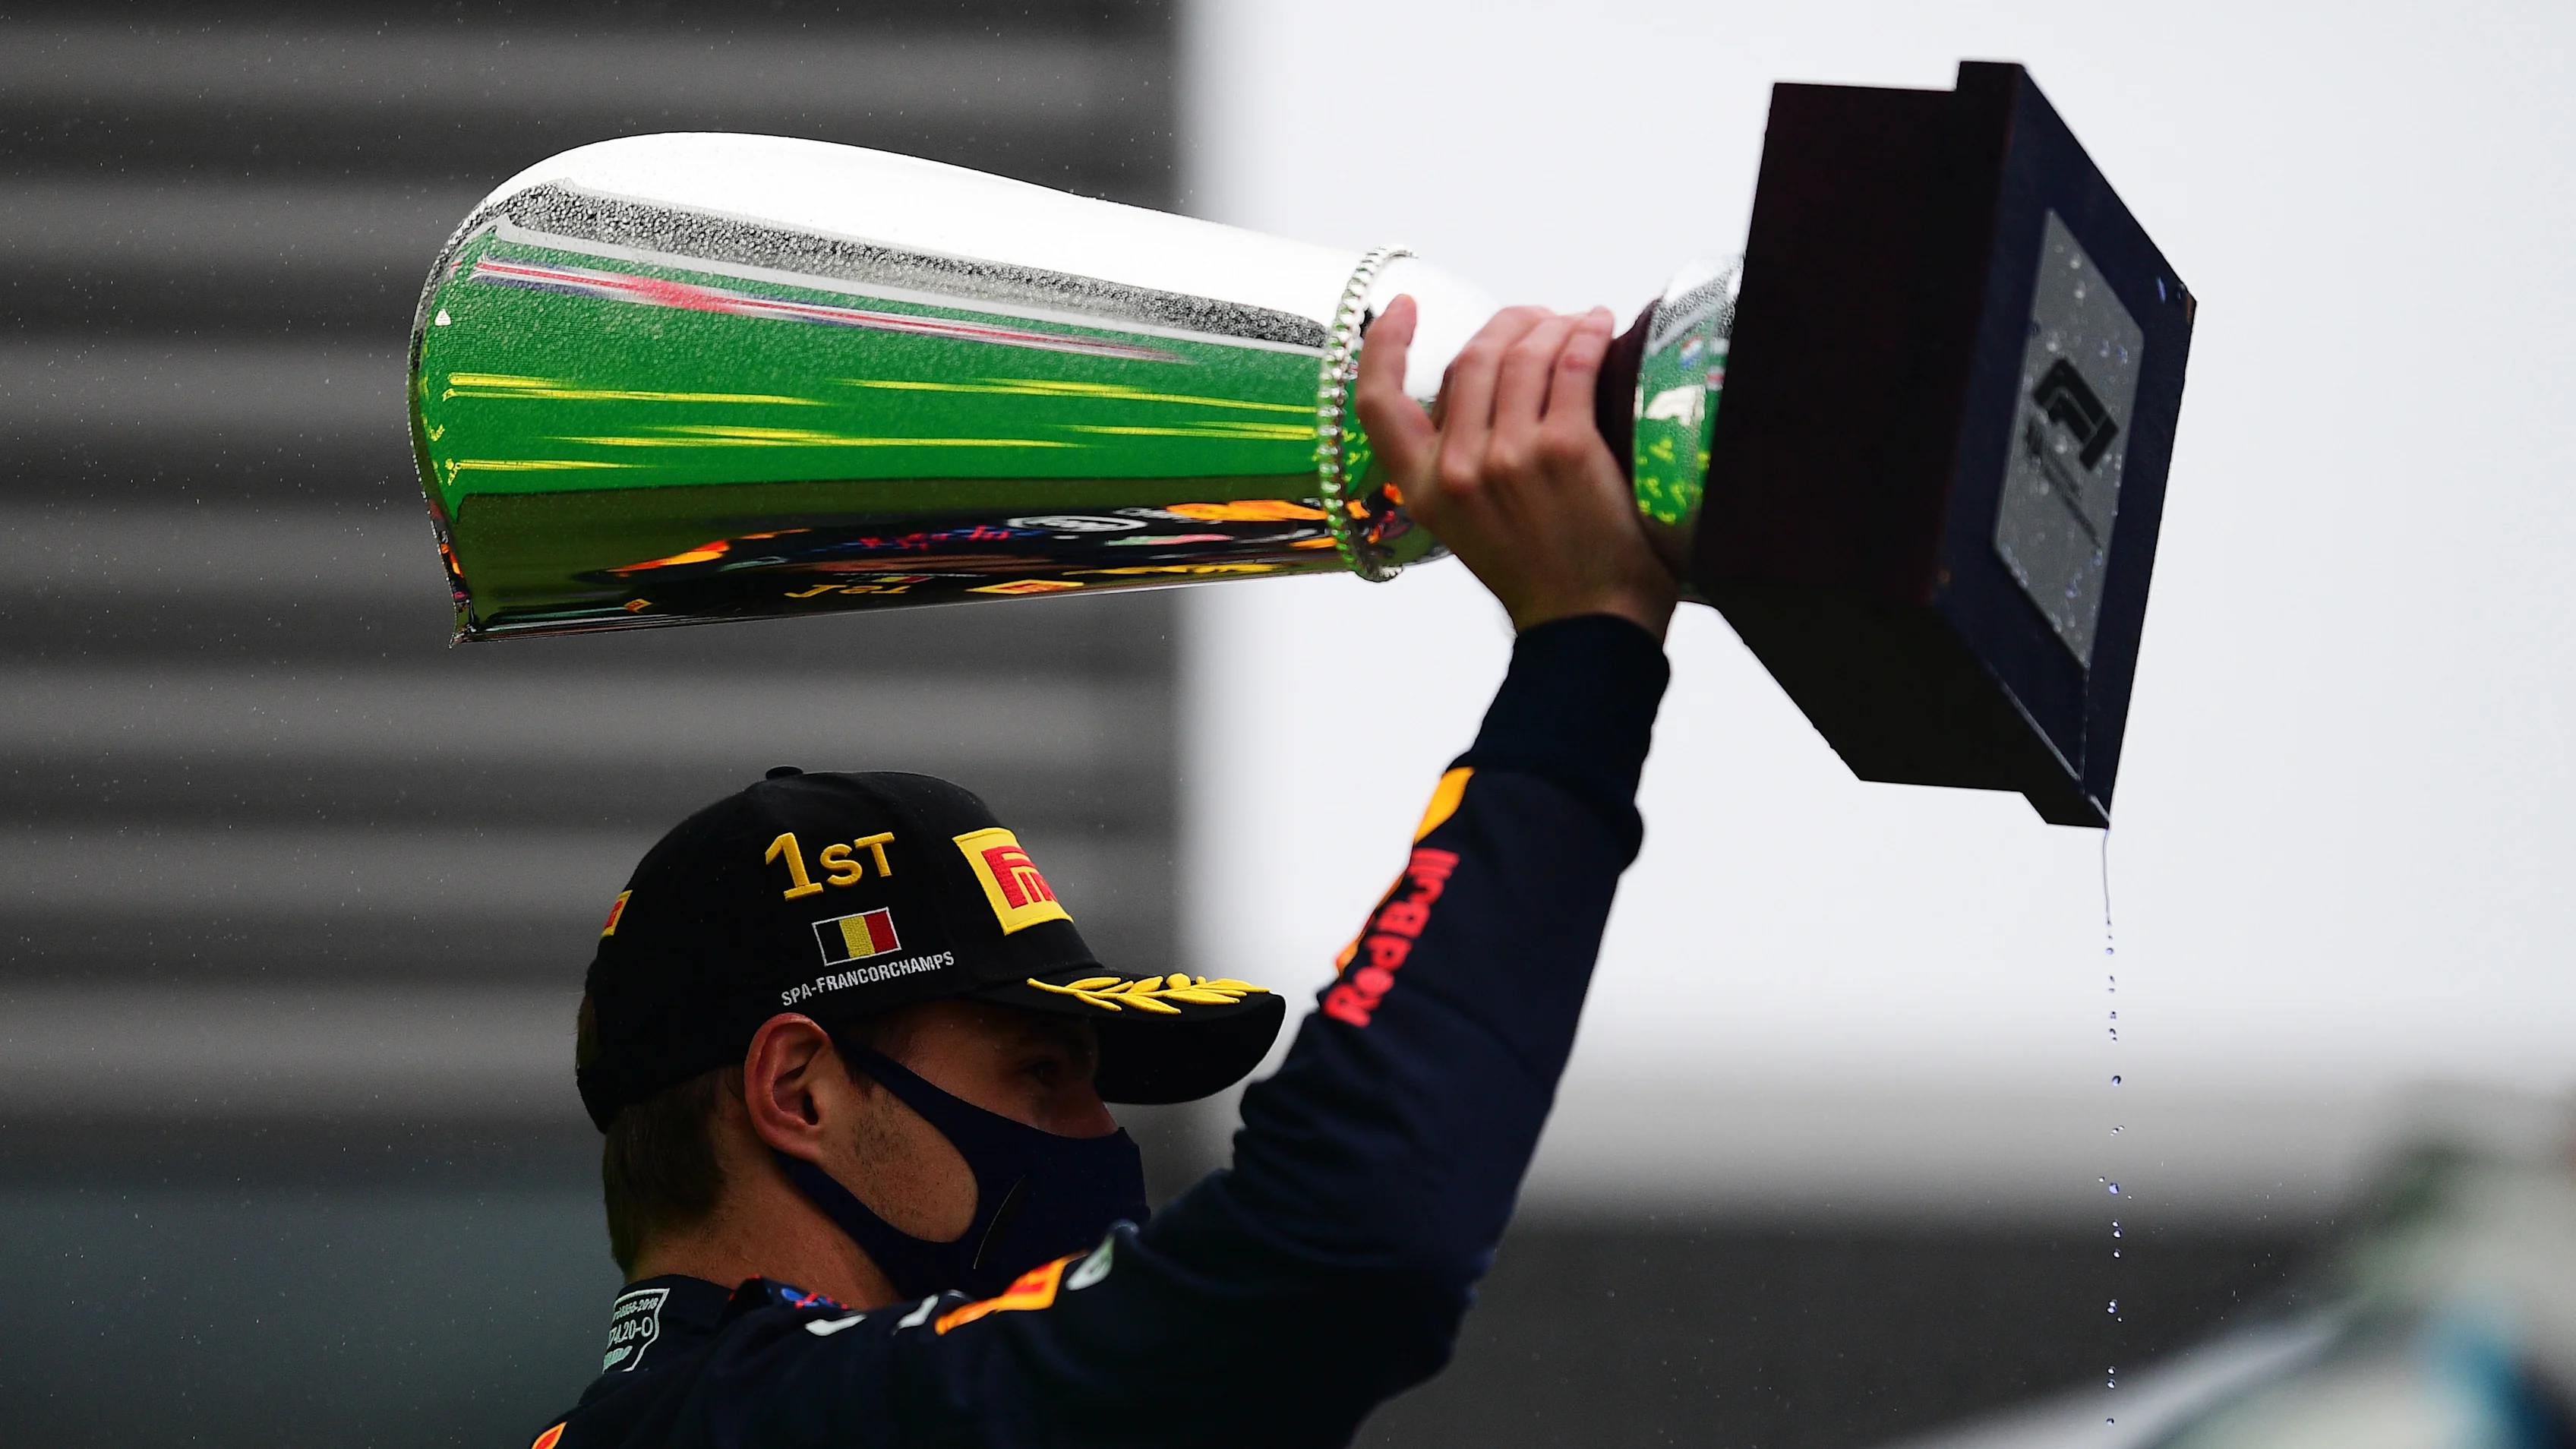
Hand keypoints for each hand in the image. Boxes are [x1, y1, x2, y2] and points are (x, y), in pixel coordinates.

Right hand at [1354, 295, 1677, 638]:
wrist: (1588, 627)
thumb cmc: (1541, 576)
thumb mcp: (1468, 526)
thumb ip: (1459, 466)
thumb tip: (1487, 391)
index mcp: (1421, 490)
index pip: (1377, 401)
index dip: (1384, 343)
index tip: (1406, 307)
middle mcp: (1456, 470)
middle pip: (1469, 359)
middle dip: (1507, 323)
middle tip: (1538, 319)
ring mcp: (1509, 458)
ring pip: (1521, 354)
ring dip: (1552, 324)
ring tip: (1578, 323)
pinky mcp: (1565, 450)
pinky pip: (1571, 366)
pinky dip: (1586, 336)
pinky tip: (1599, 328)